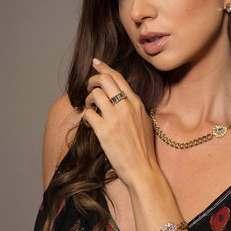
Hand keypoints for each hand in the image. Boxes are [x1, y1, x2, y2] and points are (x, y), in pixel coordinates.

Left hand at [82, 58, 156, 186]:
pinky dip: (85, 116)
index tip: (96, 62)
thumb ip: (133, 106)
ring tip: (89, 108)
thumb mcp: (144, 120)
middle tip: (89, 87)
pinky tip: (89, 123)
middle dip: (92, 80)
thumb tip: (121, 97)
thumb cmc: (143, 147)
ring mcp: (116, 118)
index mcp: (136, 103)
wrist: (143, 168)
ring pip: (95, 94)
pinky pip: (88, 114)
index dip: (104, 67)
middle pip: (104, 80)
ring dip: (88, 99)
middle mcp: (126, 106)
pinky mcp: (105, 131)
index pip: (118, 77)